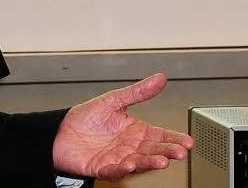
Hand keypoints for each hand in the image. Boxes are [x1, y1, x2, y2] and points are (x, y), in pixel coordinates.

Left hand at [52, 73, 194, 180]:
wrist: (59, 131)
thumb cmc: (85, 118)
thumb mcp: (113, 100)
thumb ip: (138, 92)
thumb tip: (160, 78)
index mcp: (135, 131)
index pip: (160, 135)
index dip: (174, 138)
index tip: (188, 141)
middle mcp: (130, 147)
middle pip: (153, 150)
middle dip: (167, 152)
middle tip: (180, 152)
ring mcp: (118, 158)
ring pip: (139, 162)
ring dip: (150, 162)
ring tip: (161, 161)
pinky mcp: (102, 167)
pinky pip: (115, 169)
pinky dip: (123, 168)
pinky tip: (131, 164)